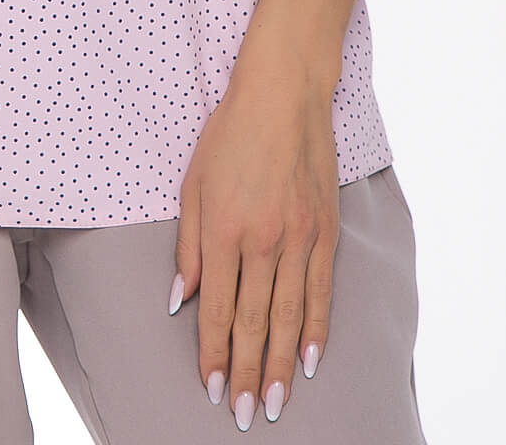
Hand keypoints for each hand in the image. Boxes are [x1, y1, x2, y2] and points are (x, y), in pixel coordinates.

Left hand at [168, 60, 339, 429]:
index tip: (210, 388)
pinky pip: (321, 291)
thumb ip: (189, 245)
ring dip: (279, 365)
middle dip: (246, 374)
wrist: (284, 93)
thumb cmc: (230, 132)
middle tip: (243, 415)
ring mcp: (299, 237)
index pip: (216, 308)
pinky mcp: (325, 230)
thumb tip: (181, 299)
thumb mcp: (193, 182)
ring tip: (273, 404)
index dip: (212, 353)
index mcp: (223, 228)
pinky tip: (308, 361)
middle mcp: (263, 239)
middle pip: (253, 322)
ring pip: (289, 316)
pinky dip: (315, 330)